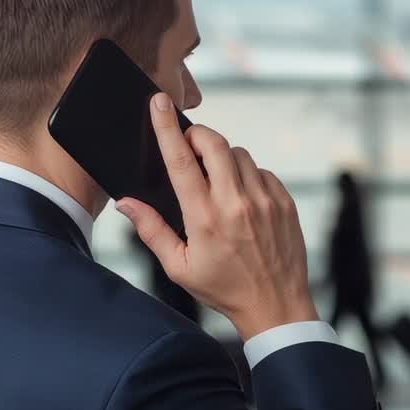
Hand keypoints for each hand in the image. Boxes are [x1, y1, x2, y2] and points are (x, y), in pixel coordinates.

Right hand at [117, 93, 316, 340]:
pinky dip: (248, 176)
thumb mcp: (179, 267)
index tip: (158, 103)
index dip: (166, 127)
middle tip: (190, 146)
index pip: (180, 160)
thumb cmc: (223, 289)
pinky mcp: (284, 202)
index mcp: (204, 218)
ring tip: (217, 182)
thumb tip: (126, 202)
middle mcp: (236, 203)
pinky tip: (241, 198)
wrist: (275, 306)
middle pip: (214, 143)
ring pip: (240, 155)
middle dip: (198, 135)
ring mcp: (264, 200)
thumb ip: (151, 231)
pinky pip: (262, 171)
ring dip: (223, 158)